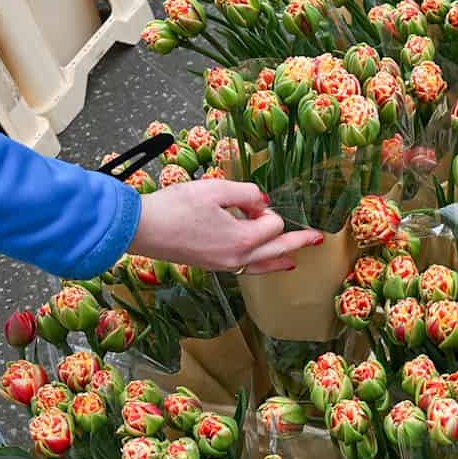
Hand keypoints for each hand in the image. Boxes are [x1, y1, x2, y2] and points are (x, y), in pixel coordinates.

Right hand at [130, 179, 322, 272]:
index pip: (272, 224)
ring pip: (262, 266)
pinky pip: (246, 269)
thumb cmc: (174, 207)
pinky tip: (262, 263)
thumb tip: (263, 202)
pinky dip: (260, 265)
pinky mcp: (212, 266)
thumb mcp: (215, 189)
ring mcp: (224, 266)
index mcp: (242, 240)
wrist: (140, 228)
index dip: (264, 208)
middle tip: (317, 238)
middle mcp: (237, 259)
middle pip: (277, 251)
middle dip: (298, 242)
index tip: (250, 200)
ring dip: (280, 259)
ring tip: (295, 258)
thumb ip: (246, 193)